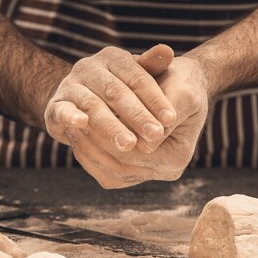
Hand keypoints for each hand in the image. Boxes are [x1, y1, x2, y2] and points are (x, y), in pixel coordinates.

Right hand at [44, 44, 176, 151]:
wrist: (75, 98)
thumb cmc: (119, 89)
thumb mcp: (138, 77)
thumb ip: (153, 68)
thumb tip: (167, 51)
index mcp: (113, 58)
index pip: (137, 77)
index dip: (154, 98)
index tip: (171, 119)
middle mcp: (89, 67)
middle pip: (116, 92)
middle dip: (137, 115)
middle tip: (156, 135)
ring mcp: (71, 85)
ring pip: (92, 105)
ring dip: (111, 126)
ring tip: (129, 144)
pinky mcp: (55, 105)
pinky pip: (62, 110)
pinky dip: (70, 116)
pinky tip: (82, 124)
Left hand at [67, 56, 209, 188]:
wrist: (183, 86)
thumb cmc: (183, 84)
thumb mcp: (183, 93)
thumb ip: (165, 115)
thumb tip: (147, 144)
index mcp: (178, 156)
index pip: (137, 152)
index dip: (112, 134)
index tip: (88, 115)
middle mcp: (165, 172)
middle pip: (122, 166)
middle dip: (96, 144)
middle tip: (74, 122)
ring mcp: (149, 174)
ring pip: (112, 173)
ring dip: (90, 151)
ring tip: (73, 127)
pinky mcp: (136, 170)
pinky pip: (108, 173)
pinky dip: (91, 157)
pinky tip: (79, 136)